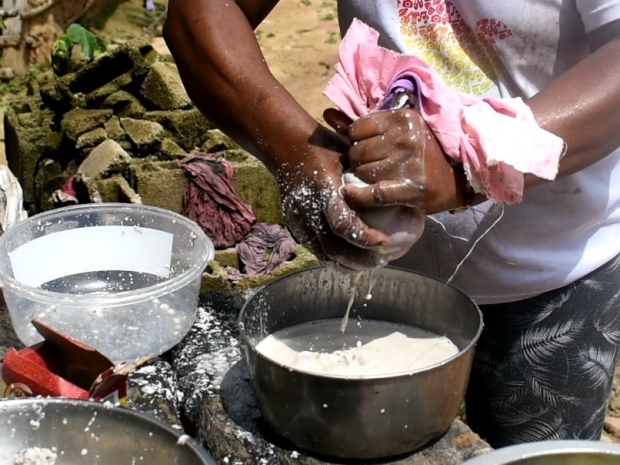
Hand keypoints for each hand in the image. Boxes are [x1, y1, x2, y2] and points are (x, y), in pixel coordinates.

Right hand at [275, 124, 390, 271]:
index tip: (384, 242)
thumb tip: (392, 194)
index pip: (343, 224)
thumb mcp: (347, 157)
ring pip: (322, 252)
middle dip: (358, 258)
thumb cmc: (324, 148)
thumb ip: (363, 178)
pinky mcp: (293, 223)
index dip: (364, 237)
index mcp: (323, 188)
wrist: (286, 146)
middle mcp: (307, 207)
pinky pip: (313, 247)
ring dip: (345, 262)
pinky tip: (347, 259)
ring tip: (366, 263)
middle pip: (332, 246)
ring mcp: (297, 217)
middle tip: (380, 260)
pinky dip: (331, 256)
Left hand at [324, 107, 465, 213]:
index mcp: (403, 118)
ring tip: (373, 177)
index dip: (355, 140)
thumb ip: (361, 123)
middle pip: (358, 151)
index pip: (358, 128)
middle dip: (358, 159)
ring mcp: (408, 164)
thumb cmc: (423, 152)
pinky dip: (358, 195)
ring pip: (363, 171)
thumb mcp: (398, 130)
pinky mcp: (410, 188)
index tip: (364, 146)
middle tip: (369, 164)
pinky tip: (351, 192)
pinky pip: (373, 193)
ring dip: (362, 177)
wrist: (458, 178)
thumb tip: (326, 115)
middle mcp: (405, 138)